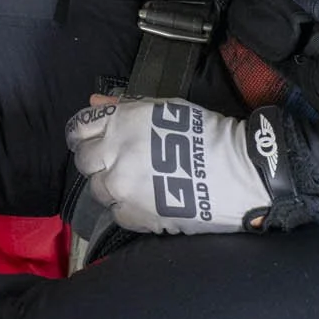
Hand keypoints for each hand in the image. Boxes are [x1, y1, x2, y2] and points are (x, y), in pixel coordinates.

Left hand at [67, 97, 289, 235]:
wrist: (239, 172)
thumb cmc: (206, 133)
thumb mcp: (164, 109)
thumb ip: (123, 107)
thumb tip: (94, 103)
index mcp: (120, 123)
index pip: (79, 128)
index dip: (84, 134)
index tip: (93, 140)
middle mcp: (115, 154)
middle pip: (84, 161)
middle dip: (97, 161)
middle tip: (119, 163)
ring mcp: (123, 187)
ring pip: (98, 189)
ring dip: (112, 186)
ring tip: (137, 183)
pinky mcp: (137, 215)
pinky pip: (117, 213)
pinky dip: (127, 208)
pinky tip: (146, 201)